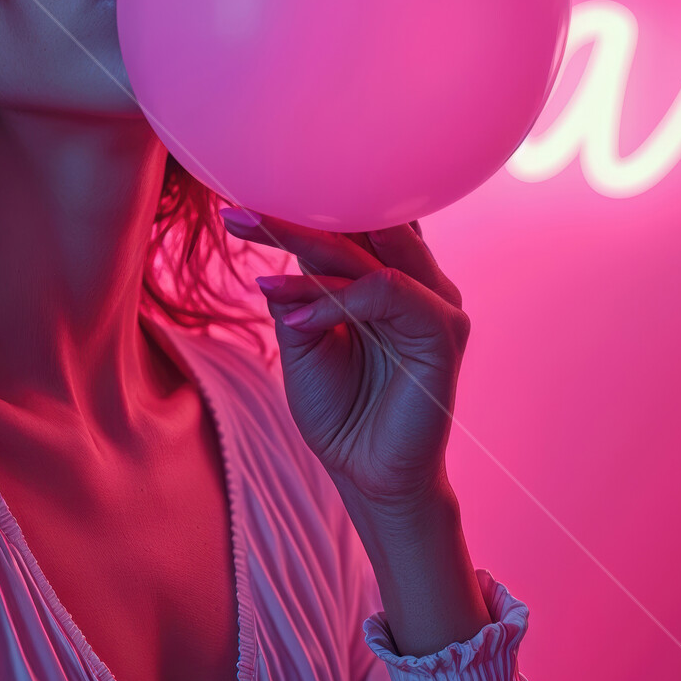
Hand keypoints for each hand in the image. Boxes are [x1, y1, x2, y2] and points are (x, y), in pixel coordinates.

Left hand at [219, 207, 470, 516]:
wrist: (366, 473)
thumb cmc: (338, 406)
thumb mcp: (303, 338)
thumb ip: (298, 294)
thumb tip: (276, 245)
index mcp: (385, 276)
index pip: (348, 226)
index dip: (298, 212)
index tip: (237, 208)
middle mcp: (414, 280)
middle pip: (358, 228)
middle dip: (295, 217)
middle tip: (238, 212)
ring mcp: (434, 302)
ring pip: (369, 252)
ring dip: (306, 246)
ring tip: (254, 241)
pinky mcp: (443, 332)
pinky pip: (388, 292)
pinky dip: (338, 300)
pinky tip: (298, 320)